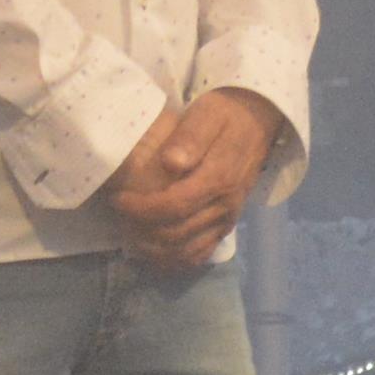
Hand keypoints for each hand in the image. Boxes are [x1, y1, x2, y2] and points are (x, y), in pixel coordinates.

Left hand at [103, 87, 282, 264]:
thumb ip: (189, 137)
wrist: (257, 119)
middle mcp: (225, 204)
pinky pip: (203, 253)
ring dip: (156, 250)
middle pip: (177, 233)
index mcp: (217, 178)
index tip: (118, 199)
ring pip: (188, 250)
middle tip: (119, 218)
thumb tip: (170, 163)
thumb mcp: (205, 114)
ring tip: (131, 236)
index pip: (173, 205)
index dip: (141, 208)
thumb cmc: (224, 114)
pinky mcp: (228, 224)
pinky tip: (157, 253)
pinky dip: (178, 260)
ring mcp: (228, 218)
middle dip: (142, 230)